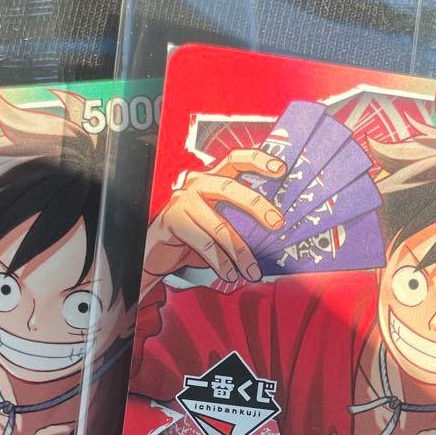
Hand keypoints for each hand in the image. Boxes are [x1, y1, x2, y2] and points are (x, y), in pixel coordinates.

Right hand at [142, 149, 285, 293]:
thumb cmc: (190, 239)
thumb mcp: (218, 226)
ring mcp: (182, 201)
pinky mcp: (172, 221)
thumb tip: (273, 236)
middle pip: (229, 187)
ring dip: (240, 251)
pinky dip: (220, 262)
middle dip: (256, 205)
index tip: (280, 168)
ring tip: (252, 271)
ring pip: (218, 225)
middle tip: (276, 223)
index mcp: (211, 179)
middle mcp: (196, 184)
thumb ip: (239, 223)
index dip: (257, 160)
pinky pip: (203, 243)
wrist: (155, 254)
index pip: (234, 160)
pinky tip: (230, 274)